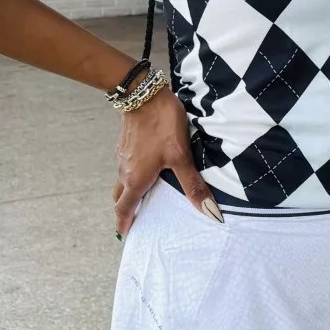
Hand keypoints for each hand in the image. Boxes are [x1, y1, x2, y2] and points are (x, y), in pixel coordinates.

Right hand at [112, 88, 220, 235]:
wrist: (143, 95)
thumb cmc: (162, 126)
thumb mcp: (181, 157)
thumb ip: (193, 185)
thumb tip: (208, 212)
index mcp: (135, 180)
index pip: (124, 209)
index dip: (124, 224)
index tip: (126, 235)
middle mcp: (124, 172)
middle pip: (120, 198)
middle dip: (126, 211)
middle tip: (137, 220)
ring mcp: (123, 157)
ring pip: (122, 182)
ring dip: (129, 193)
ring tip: (144, 199)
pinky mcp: (125, 145)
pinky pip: (125, 168)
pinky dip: (132, 177)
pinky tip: (147, 172)